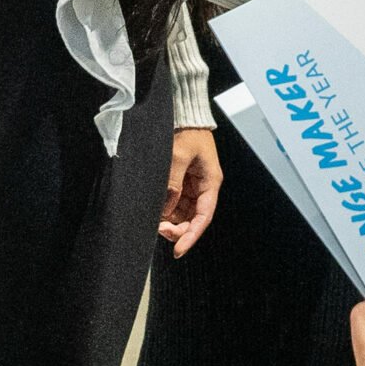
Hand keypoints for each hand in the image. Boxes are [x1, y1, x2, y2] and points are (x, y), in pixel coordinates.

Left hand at [162, 127, 221, 256]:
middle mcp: (202, 187)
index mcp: (210, 182)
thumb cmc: (187, 131)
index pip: (203, 217)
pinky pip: (174, 203)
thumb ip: (171, 183)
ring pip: (182, 214)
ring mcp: (191, 186)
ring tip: (154, 220)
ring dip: (170, 221)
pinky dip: (165, 210)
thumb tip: (165, 209)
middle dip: (177, 229)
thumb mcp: (178, 155)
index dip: (191, 236)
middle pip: (193, 219)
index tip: (178, 250)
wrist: (185, 115)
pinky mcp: (181, 182)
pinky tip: (155, 210)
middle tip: (158, 229)